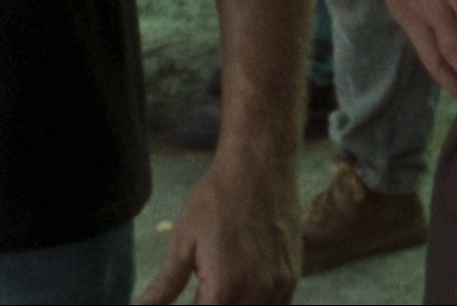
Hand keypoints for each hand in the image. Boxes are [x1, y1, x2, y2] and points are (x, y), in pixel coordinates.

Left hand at [136, 149, 299, 303]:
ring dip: (233, 305)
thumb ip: (164, 286)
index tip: (190, 296)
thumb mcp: (183, 242)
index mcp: (224, 290)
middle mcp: (256, 295)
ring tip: (216, 292)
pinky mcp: (292, 278)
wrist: (261, 165)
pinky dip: (255, 305)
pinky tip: (241, 292)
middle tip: (199, 290)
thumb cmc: (216, 200)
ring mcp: (279, 288)